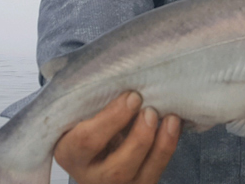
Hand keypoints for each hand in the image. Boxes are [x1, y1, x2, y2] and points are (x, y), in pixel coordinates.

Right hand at [54, 91, 180, 183]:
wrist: (95, 150)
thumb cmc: (88, 122)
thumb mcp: (81, 114)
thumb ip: (95, 100)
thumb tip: (126, 72)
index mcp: (70, 153)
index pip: (87, 141)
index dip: (112, 118)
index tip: (132, 96)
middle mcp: (92, 177)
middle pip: (117, 170)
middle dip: (139, 138)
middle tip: (150, 110)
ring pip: (142, 177)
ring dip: (161, 145)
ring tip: (170, 118)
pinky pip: (158, 172)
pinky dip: (170, 148)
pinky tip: (175, 125)